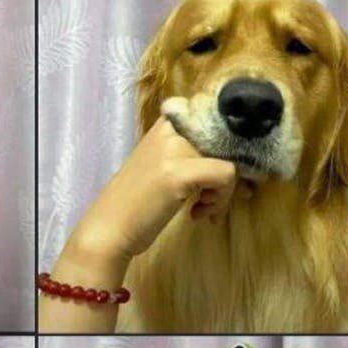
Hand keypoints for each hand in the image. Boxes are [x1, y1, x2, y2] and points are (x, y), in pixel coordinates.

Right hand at [66, 116, 250, 268]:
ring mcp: (173, 149)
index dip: (228, 146)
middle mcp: (170, 130)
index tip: (220, 174)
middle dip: (235, 170)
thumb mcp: (162, 168)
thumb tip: (240, 163)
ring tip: (206, 208)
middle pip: (229, 138)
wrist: (108, 229)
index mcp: (166, 125)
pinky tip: (198, 213)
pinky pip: (226, 175)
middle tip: (223, 196)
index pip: (216, 117)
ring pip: (230, 157)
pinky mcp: (178, 173)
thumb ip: (190, 157)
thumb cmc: (135, 205)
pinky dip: (221, 199)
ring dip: (226, 190)